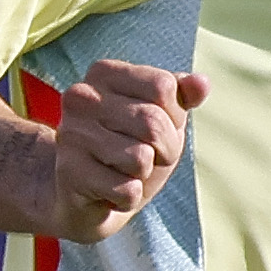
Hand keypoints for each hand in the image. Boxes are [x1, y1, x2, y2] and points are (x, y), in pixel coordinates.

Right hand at [52, 59, 209, 243]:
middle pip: (153, 123)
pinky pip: (127, 190)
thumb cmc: (131, 147)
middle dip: (164, 149)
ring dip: (144, 174)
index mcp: (104, 73)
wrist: (87, 195)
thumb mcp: (164, 118)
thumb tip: (202, 83)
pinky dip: (128, 197)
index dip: (174, 116)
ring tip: (123, 171)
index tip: (155, 128)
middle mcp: (80, 96)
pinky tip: (108, 190)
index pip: (164, 86)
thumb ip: (182, 97)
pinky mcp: (68, 172)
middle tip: (144, 157)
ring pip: (141, 158)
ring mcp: (70, 133)